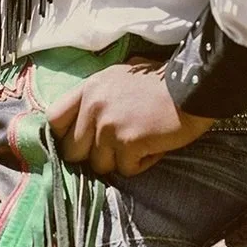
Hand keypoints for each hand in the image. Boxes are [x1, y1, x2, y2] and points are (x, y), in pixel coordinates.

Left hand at [47, 60, 215, 177]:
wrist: (193, 84)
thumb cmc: (161, 80)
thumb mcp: (121, 76)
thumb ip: (99, 96)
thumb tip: (85, 119)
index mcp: (89, 88)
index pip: (54, 119)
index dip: (65, 136)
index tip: (81, 142)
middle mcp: (93, 106)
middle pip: (73, 151)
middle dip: (94, 154)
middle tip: (119, 147)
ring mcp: (108, 125)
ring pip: (100, 165)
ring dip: (121, 160)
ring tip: (142, 142)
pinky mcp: (128, 142)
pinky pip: (126, 169)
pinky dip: (142, 163)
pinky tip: (155, 146)